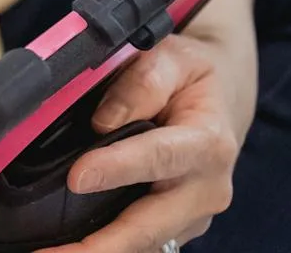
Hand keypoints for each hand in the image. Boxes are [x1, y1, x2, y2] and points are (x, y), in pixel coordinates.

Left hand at [44, 33, 252, 251]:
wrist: (223, 99)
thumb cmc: (191, 76)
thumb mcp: (173, 58)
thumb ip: (141, 83)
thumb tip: (103, 121)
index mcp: (208, 142)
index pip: (159, 157)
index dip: (118, 169)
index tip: (77, 178)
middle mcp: (207, 189)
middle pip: (150, 227)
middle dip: (100, 247)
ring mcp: (194, 216)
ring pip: (144, 244)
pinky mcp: (178, 227)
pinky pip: (142, 244)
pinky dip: (105, 249)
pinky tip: (68, 251)